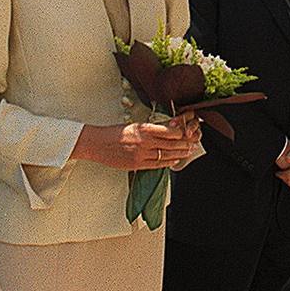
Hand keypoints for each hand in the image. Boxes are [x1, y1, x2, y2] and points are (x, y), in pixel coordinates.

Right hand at [72, 114, 201, 169]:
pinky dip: (167, 162)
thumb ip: (150, 128)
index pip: (169, 131)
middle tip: (193, 143)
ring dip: (179, 154)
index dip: (181, 132)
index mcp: (143, 129)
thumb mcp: (134, 125)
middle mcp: (144, 142)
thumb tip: (168, 128)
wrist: (97, 143)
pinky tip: (174, 161)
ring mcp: (141, 155)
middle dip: (184, 144)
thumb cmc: (113, 133)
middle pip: (171, 144)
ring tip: (187, 152)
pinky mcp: (136, 165)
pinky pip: (157, 165)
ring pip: (166, 155)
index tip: (187, 131)